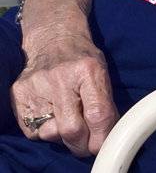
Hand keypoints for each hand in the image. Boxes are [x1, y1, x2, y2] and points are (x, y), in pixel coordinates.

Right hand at [12, 30, 117, 156]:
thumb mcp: (102, 73)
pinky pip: (33, 131)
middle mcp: (60, 78)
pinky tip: (51, 115)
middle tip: (86, 144)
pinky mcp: (18, 95)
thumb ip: (105, 104)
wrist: (53, 39)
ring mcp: (36, 86)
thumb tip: (106, 137)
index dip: (101, 137)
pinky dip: (45, 131)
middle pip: (71, 129)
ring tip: (67, 121)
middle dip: (81, 144)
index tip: (101, 145)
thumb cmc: (82, 60)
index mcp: (88, 70)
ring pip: (50, 133)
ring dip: (62, 137)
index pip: (97, 114)